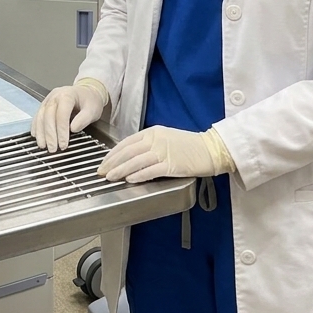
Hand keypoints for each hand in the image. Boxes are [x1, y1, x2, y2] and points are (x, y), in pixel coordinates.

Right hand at [32, 82, 106, 151]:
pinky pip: (37, 116)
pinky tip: (36, 136)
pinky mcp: (44, 105)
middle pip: (48, 115)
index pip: (61, 114)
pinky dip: (36, 127)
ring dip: (40, 132)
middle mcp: (55, 96)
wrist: (87, 91)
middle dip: (49, 134)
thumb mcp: (93, 109)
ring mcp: (48, 100)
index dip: (61, 130)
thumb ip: (84, 119)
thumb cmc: (90, 101)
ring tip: (43, 146)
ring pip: (40, 116)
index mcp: (67, 95)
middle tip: (52, 149)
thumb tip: (73, 128)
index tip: (63, 144)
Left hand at [98, 126, 225, 182]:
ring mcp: (163, 152)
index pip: (126, 143)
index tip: (103, 163)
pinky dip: (138, 175)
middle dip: (112, 163)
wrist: (210, 149)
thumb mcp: (165, 138)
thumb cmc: (189, 145)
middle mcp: (155, 140)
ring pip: (135, 161)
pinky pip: (150, 170)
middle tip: (101, 172)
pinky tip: (130, 180)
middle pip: (127, 152)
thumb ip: (148, 145)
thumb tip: (130, 157)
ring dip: (120, 170)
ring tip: (110, 178)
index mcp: (152, 132)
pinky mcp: (171, 164)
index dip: (112, 154)